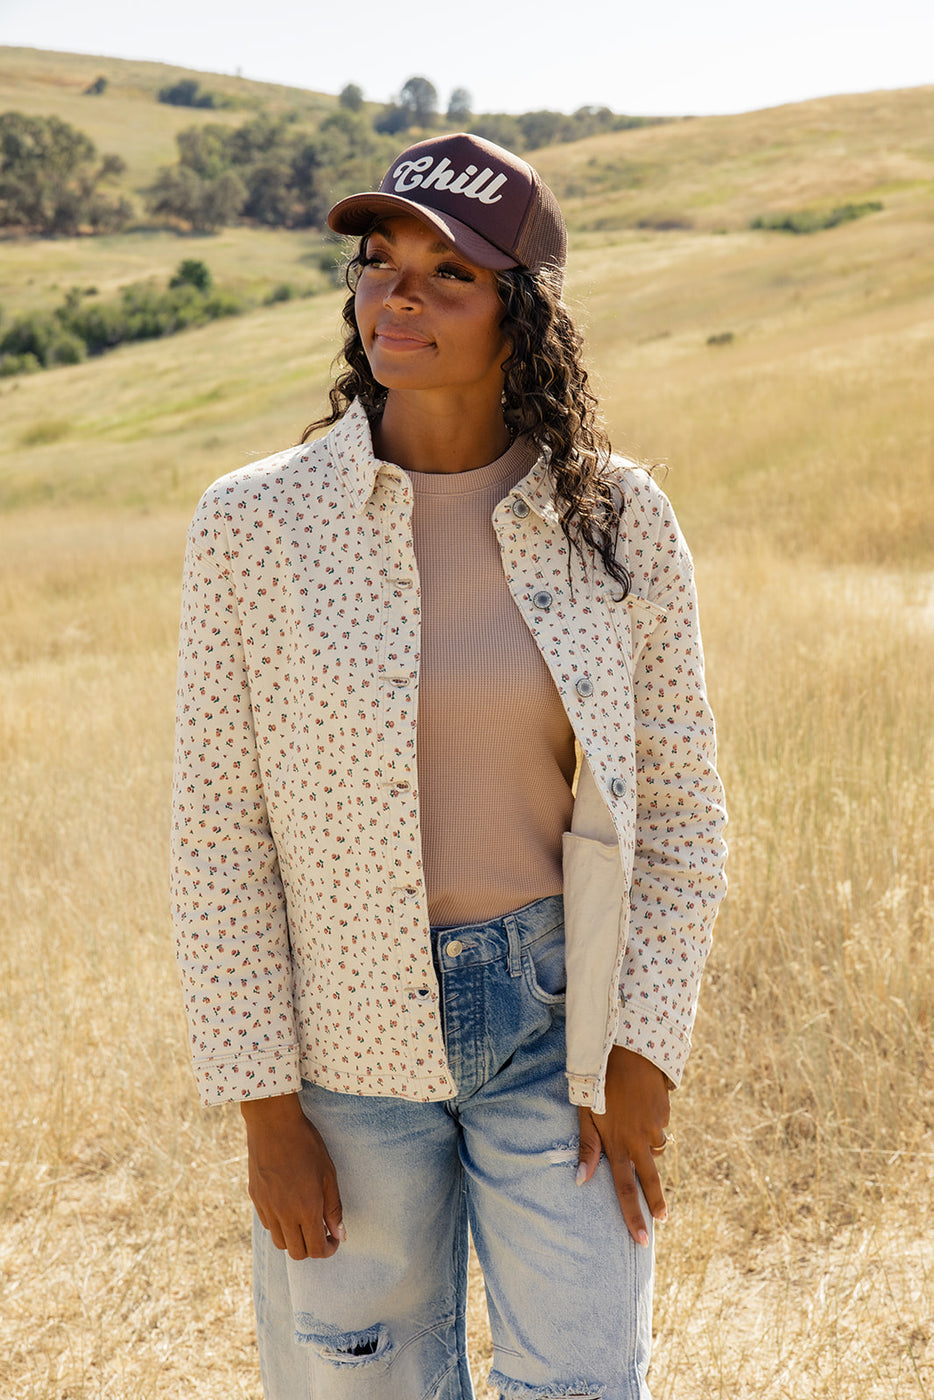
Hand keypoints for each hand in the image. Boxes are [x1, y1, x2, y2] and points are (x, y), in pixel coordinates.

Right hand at [241, 1093, 344, 1259]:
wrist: (274, 1124)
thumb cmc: (306, 1145)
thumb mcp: (328, 1174)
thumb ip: (333, 1208)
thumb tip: (340, 1234)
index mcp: (306, 1209)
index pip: (316, 1249)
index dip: (328, 1249)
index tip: (334, 1238)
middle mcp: (284, 1214)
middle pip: (297, 1253)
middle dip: (312, 1248)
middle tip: (322, 1231)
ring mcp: (267, 1208)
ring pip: (280, 1242)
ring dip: (294, 1239)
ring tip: (304, 1220)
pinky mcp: (255, 1199)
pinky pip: (268, 1225)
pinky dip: (280, 1225)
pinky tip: (289, 1207)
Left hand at [576, 1046, 670, 1246]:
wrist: (628, 1049)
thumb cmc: (598, 1080)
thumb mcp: (585, 1111)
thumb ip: (586, 1146)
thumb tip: (581, 1180)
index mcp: (617, 1144)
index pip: (625, 1189)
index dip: (634, 1216)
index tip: (642, 1239)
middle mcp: (639, 1140)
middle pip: (650, 1180)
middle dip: (657, 1203)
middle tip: (663, 1220)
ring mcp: (655, 1126)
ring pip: (656, 1148)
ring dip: (648, 1148)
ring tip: (632, 1123)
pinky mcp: (665, 1112)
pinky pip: (660, 1126)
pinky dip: (652, 1124)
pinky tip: (640, 1104)